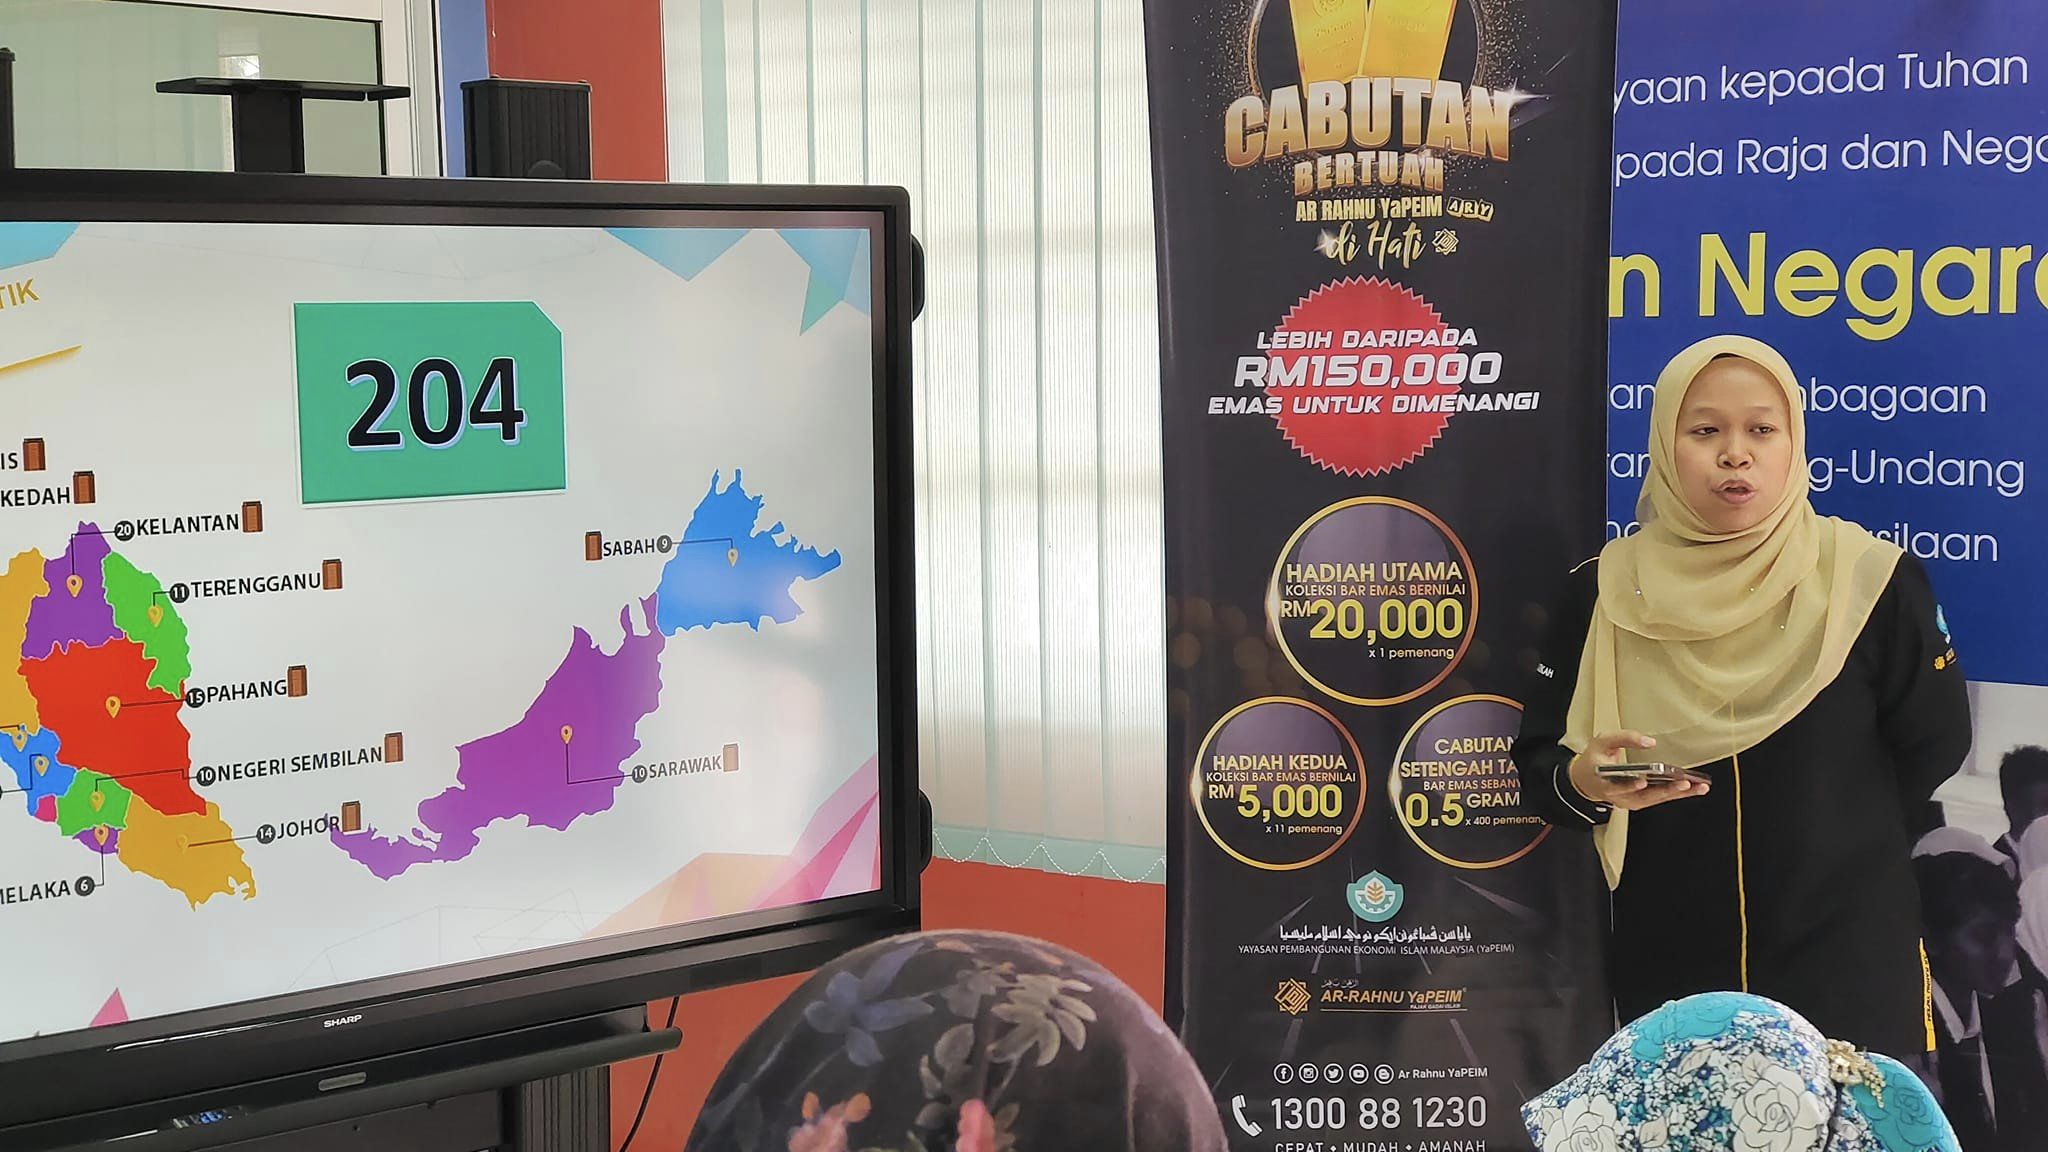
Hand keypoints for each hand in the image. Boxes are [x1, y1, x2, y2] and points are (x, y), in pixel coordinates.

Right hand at [1567, 731, 1709, 811]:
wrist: (1586, 780)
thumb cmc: (1595, 759)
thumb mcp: (1602, 741)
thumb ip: (1624, 738)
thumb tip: (1650, 742)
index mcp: (1605, 782)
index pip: (1618, 786)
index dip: (1630, 785)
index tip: (1643, 780)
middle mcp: (1619, 797)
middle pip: (1644, 796)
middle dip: (1666, 791)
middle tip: (1683, 783)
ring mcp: (1630, 802)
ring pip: (1656, 800)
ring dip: (1678, 794)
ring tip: (1698, 787)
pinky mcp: (1640, 802)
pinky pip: (1660, 799)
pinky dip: (1676, 794)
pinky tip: (1692, 788)